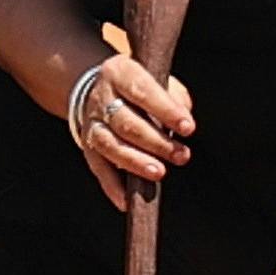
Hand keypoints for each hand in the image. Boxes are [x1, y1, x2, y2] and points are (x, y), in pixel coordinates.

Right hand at [70, 53, 195, 211]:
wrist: (97, 87)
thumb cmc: (138, 87)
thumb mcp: (155, 78)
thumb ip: (173, 96)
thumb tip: (183, 117)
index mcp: (120, 72)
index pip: (143, 91)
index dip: (166, 110)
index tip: (188, 127)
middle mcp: (101, 97)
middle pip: (126, 122)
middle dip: (156, 141)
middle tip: (181, 155)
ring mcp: (91, 123)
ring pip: (110, 145)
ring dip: (135, 162)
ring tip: (159, 173)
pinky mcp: (87, 146)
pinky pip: (98, 168)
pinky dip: (112, 186)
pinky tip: (126, 201)